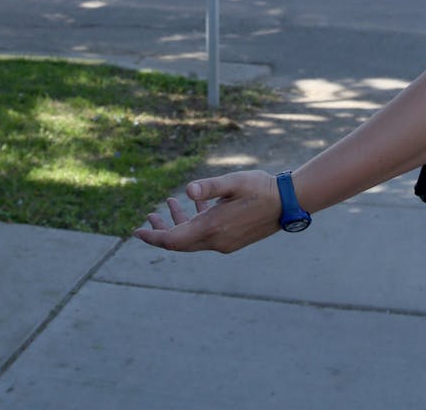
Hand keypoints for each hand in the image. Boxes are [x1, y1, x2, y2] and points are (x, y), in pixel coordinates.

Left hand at [134, 170, 281, 253]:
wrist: (289, 203)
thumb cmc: (261, 189)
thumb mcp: (233, 182)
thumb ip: (209, 187)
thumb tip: (187, 191)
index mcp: (212, 228)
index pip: (173, 240)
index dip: (153, 236)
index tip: (137, 231)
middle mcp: (216, 241)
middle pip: (179, 242)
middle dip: (162, 230)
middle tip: (148, 217)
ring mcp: (225, 242)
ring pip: (192, 238)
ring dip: (178, 223)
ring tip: (168, 203)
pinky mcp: (232, 239)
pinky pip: (206, 235)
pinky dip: (195, 222)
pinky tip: (194, 204)